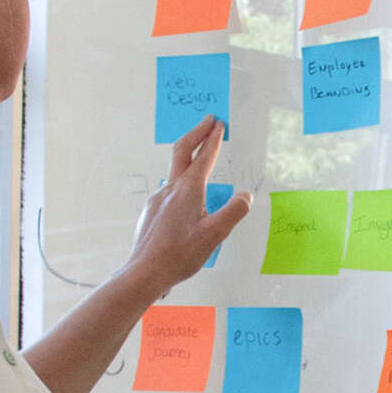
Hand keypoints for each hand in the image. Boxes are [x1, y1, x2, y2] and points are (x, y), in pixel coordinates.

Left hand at [123, 116, 249, 298]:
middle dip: (197, 132)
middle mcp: (171, 189)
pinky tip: (185, 196)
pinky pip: (168, 190)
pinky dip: (180, 181)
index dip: (214, 139)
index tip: (219, 125)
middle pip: (182, 150)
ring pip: (175, 171)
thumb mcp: (215, 235)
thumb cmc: (180, 255)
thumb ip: (234, 212)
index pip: (204, 157)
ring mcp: (158, 198)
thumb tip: (246, 196)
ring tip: (198, 154)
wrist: (145, 271)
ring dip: (188, 157)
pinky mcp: (151, 211)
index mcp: (189, 190)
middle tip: (208, 121)